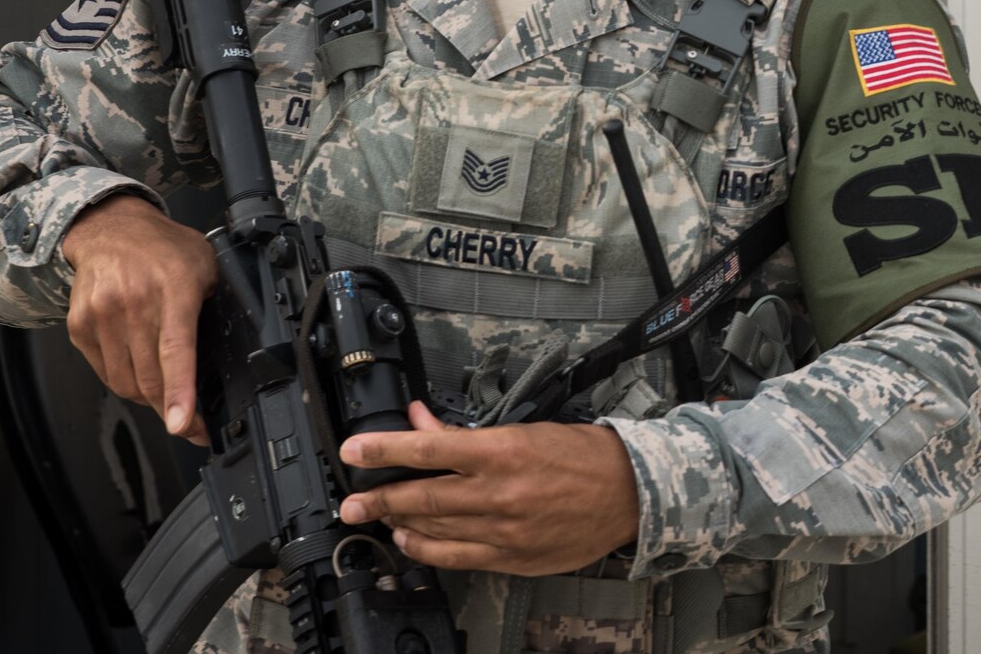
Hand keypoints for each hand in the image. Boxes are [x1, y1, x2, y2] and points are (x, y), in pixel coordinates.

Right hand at [62, 193, 216, 443]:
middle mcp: (133, 303)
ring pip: (126, 382)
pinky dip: (125, 382)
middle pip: (150, 377)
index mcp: (173, 289)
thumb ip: (216, 305)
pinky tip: (141, 373)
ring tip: (167, 399)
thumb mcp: (206, 266)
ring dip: (149, 400)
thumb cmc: (163, 248)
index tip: (183, 424)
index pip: (176, 351)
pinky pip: (105, 372)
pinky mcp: (80, 327)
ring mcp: (102, 316)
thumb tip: (230, 352)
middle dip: (173, 411)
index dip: (180, 393)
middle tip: (190, 425)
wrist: (109, 228)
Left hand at [338, 401, 640, 574]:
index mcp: (504, 451)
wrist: (629, 493)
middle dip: (378, 497)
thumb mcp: (524, 431)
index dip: (384, 449)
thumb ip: (466, 433)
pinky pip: (456, 557)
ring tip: (377, 517)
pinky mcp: (512, 559)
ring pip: (434, 530)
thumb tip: (422, 422)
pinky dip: (427, 549)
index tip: (353, 450)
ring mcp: (505, 531)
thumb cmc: (581, 456)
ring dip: (399, 523)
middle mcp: (500, 493)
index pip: (429, 449)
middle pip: (422, 497)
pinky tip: (411, 540)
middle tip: (351, 500)